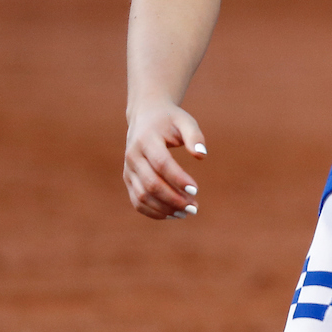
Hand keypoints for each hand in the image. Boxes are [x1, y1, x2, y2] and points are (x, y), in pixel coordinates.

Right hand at [124, 101, 205, 219]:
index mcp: (146, 139)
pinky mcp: (128, 179)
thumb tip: (202, 155)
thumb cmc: (170, 120)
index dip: (178, 179)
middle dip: (174, 199)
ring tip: (186, 213)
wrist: (145, 117)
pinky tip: (173, 214)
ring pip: (142, 196)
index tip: (196, 190)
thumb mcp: (184, 121)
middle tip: (194, 208)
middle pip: (151, 183)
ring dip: (164, 208)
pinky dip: (153, 212)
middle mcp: (133, 156)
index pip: (161, 163)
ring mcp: (128, 169)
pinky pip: (137, 201)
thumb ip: (194, 136)